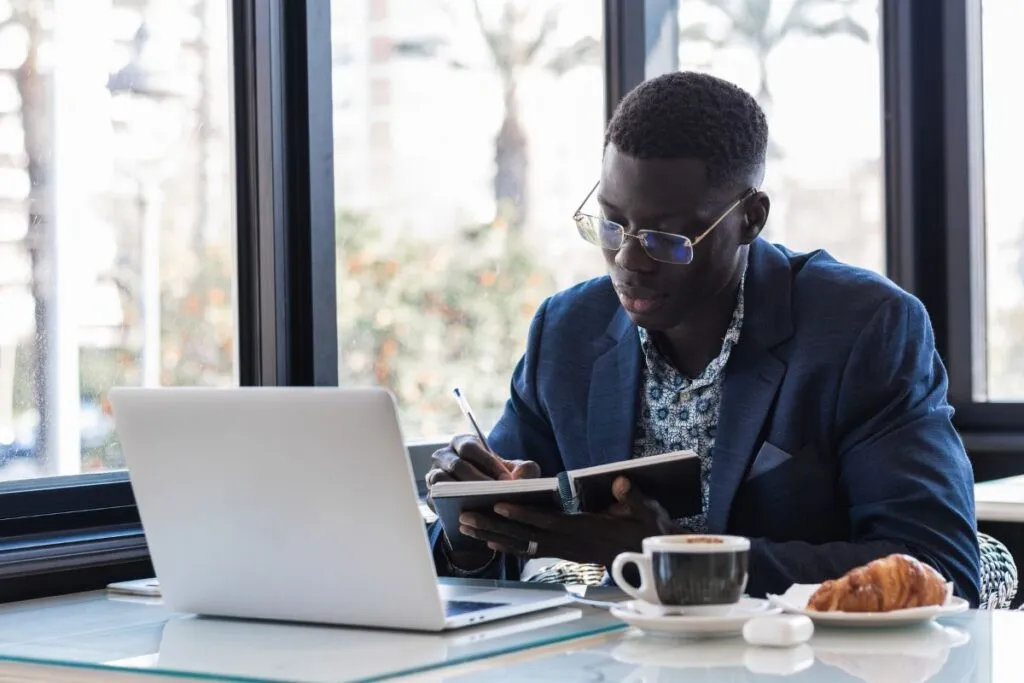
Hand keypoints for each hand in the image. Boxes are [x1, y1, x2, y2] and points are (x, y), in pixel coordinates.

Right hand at [424, 434, 539, 509]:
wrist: (483, 499)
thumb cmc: (499, 478)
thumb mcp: (516, 471)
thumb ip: (525, 470)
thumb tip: (520, 479)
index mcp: (463, 443)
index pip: (471, 447)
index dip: (489, 463)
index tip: (507, 481)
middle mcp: (444, 455)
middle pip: (457, 465)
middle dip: (478, 481)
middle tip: (497, 496)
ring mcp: (434, 475)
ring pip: (443, 481)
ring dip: (462, 493)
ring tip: (483, 505)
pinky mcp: (431, 496)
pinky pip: (436, 500)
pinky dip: (452, 506)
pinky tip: (471, 515)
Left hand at [458, 477, 682, 567]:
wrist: (651, 559)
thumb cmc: (646, 531)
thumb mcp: (647, 511)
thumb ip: (633, 497)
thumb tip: (620, 483)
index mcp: (585, 530)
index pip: (547, 522)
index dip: (522, 514)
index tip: (498, 505)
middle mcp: (569, 544)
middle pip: (525, 536)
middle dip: (493, 526)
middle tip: (465, 518)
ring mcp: (565, 551)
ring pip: (523, 545)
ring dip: (493, 536)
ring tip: (466, 528)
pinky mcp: (564, 554)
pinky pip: (531, 551)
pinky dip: (509, 546)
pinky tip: (491, 542)